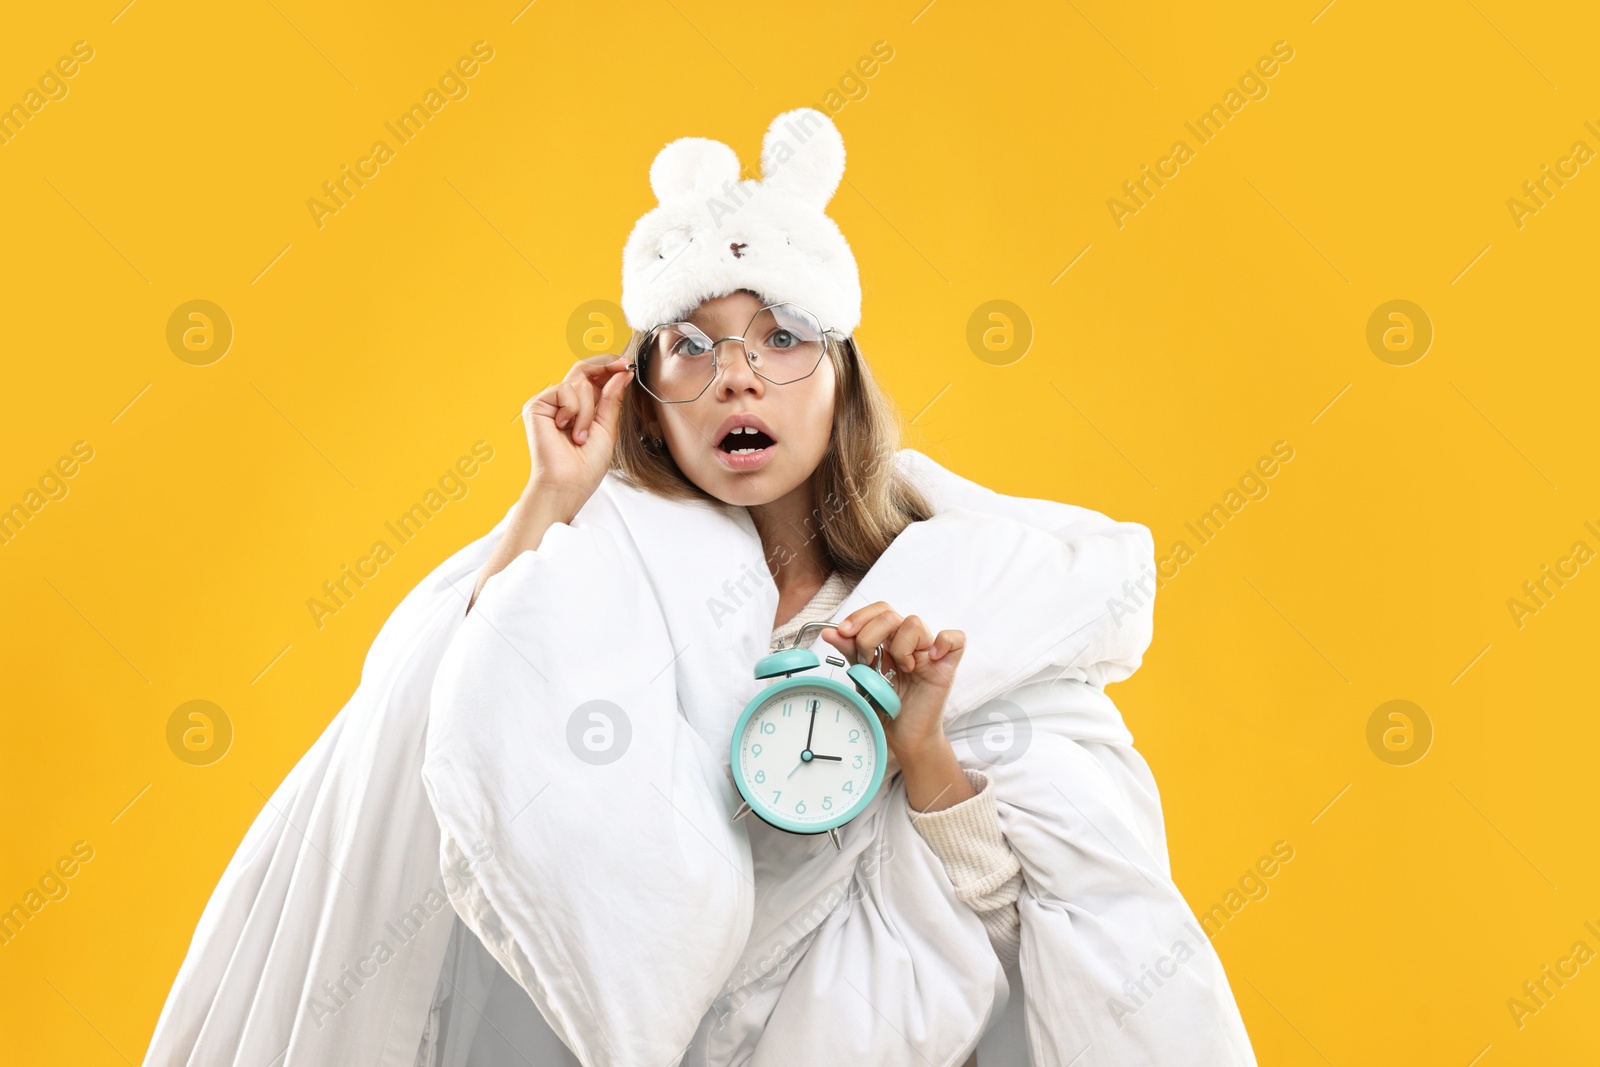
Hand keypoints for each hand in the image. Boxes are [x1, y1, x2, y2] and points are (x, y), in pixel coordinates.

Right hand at [522, 354, 633, 514]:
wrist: (568, 484)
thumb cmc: (586, 465)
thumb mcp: (607, 428)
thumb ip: (612, 399)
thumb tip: (623, 372)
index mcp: (580, 407)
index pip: (592, 377)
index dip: (609, 367)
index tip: (628, 365)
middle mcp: (563, 402)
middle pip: (584, 369)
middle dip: (606, 367)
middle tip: (624, 366)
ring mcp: (549, 402)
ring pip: (579, 383)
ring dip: (588, 411)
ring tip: (581, 436)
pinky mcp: (537, 405)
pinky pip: (565, 390)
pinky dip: (574, 410)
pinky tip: (566, 429)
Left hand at [820, 602, 965, 762]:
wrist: (902, 737)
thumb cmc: (886, 707)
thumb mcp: (862, 676)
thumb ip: (849, 652)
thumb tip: (830, 631)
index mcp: (888, 640)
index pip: (879, 610)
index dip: (860, 616)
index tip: (844, 632)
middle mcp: (909, 641)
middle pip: (891, 614)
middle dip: (870, 635)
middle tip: (867, 661)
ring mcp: (929, 651)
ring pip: (915, 623)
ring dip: (899, 647)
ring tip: (900, 669)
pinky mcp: (947, 665)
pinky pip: (955, 639)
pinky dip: (942, 643)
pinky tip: (927, 661)